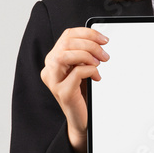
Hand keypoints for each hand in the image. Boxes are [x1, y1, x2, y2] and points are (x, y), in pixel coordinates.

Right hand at [39, 27, 108, 152]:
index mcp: (53, 60)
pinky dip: (90, 70)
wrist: (81, 119)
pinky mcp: (62, 92)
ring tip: (99, 63)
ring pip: (65, 55)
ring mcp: (53, 81)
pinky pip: (76, 73)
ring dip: (87, 55)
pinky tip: (97, 77)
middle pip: (66, 43)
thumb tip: (99, 39)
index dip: (87, 33)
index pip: (67, 35)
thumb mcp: (82, 68)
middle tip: (105, 55)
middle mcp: (49, 69)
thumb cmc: (82, 93)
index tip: (104, 39)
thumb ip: (84, 54)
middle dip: (90, 44)